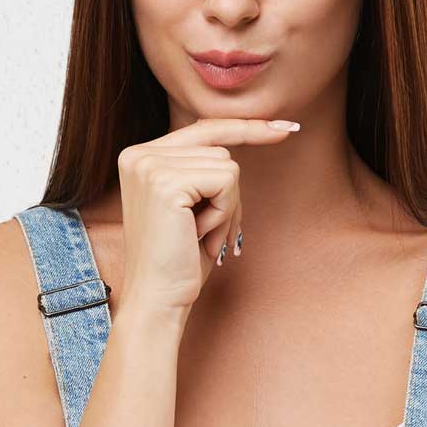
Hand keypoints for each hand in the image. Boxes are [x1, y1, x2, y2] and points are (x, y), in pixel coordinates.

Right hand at [116, 118, 298, 315]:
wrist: (158, 298)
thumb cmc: (180, 259)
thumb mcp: (193, 205)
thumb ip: (203, 168)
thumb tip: (245, 131)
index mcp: (140, 156)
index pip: (203, 129)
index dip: (245, 128)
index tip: (287, 128)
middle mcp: (139, 154)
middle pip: (221, 151)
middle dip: (227, 196)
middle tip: (203, 233)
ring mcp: (150, 166)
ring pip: (227, 166)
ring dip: (226, 207)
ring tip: (197, 235)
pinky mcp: (165, 182)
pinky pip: (225, 182)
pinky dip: (224, 213)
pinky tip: (198, 234)